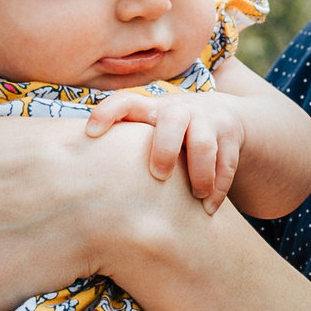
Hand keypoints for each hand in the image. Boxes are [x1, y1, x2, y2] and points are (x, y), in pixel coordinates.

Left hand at [86, 83, 246, 210]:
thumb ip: (125, 143)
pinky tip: (209, 208)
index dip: (106, 113)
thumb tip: (79, 178)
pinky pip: (226, 163)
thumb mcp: (150, 127)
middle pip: (172, 122)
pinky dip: (219, 188)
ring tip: (195, 198)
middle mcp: (179, 110)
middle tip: (159, 175)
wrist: (225, 115)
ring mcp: (207, 121)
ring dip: (199, 175)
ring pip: (204, 146)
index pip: (124, 102)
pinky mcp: (230, 135)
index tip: (90, 133)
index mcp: (152, 108)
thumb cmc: (171, 131)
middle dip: (165, 149)